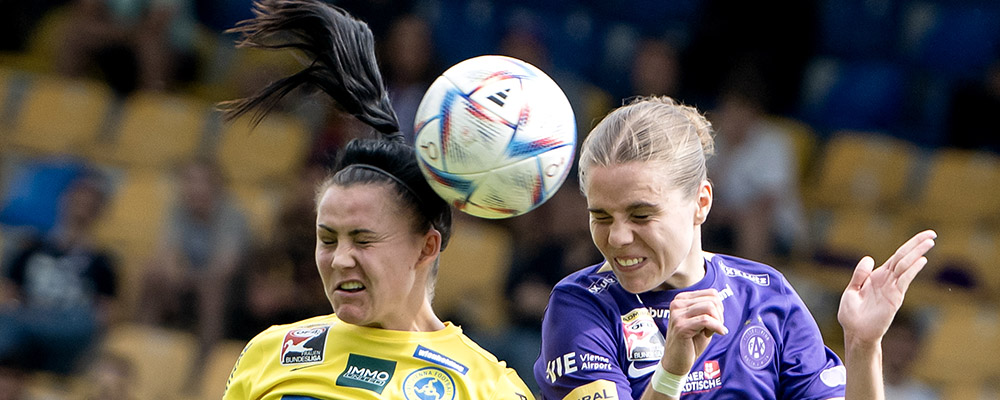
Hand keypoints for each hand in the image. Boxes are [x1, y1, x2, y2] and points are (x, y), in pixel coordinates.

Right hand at [661, 289, 727, 374]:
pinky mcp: (681, 326)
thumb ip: (707, 309)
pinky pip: (706, 320)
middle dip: (720, 315)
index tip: (716, 321)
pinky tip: (719, 333)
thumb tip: (719, 299)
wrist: (677, 361)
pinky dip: (717, 327)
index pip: (711, 293)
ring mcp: (677, 314)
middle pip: (712, 300)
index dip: (719, 308)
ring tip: (711, 332)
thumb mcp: (700, 321)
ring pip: (710, 307)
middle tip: (715, 328)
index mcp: (681, 299)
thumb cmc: (690, 342)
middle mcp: (677, 304)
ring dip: (718, 321)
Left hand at [838, 230, 935, 344]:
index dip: (908, 246)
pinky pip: (903, 281)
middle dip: (917, 245)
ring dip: (917, 254)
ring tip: (930, 242)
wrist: (855, 332)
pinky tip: (921, 260)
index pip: (896, 257)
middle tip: (932, 233)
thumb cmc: (852, 315)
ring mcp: (892, 289)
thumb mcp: (851, 291)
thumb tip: (869, 258)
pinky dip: (912, 270)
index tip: (920, 236)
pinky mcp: (894, 298)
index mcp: (877, 276)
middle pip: (904, 258)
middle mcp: (887, 280)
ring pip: (905, 266)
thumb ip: (859, 275)